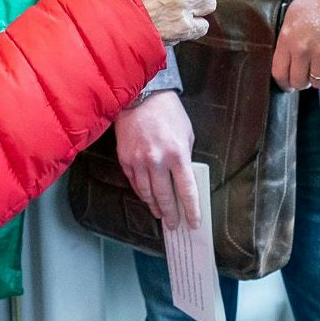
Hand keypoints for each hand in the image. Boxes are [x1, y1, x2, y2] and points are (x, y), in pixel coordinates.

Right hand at [116, 90, 201, 228]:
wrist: (141, 95)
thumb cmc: (168, 112)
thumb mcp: (187, 133)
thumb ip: (185, 157)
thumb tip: (182, 178)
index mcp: (178, 154)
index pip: (186, 190)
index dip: (191, 210)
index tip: (193, 222)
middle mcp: (157, 160)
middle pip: (165, 196)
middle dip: (171, 214)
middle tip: (174, 225)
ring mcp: (139, 161)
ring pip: (147, 193)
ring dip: (155, 206)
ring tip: (160, 214)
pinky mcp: (125, 159)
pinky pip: (134, 183)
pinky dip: (141, 192)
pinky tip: (147, 197)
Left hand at [273, 0, 319, 89]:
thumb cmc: (316, 0)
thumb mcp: (292, 16)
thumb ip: (286, 40)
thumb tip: (284, 62)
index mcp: (287, 38)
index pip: (279, 73)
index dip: (283, 83)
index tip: (288, 85)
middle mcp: (303, 49)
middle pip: (298, 82)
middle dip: (301, 82)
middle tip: (306, 75)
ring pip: (317, 83)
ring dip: (319, 77)